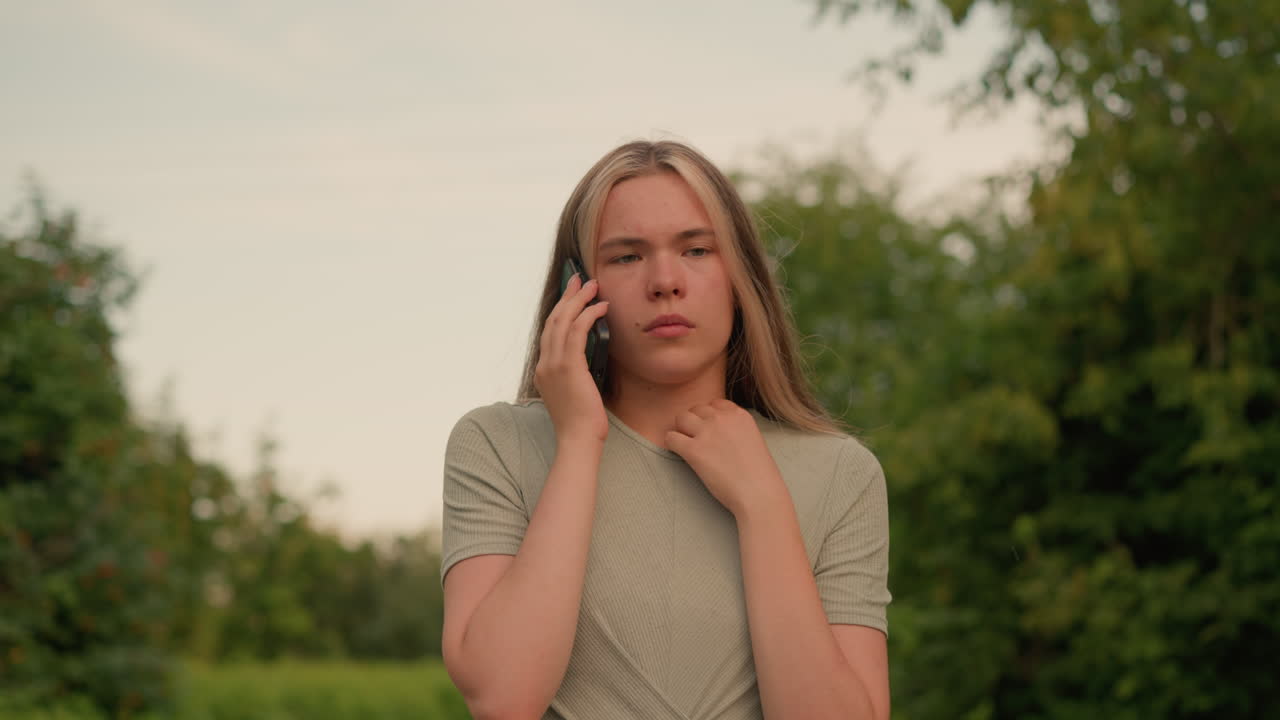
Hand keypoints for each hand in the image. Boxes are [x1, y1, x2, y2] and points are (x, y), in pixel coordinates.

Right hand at [534, 273, 609, 443]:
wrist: (578, 439)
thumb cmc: (582, 421)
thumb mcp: (574, 392)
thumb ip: (575, 374)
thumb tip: (588, 358)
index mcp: (543, 370)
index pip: (550, 331)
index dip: (561, 309)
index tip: (572, 294)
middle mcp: (544, 364)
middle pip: (553, 319)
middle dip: (568, 296)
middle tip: (581, 279)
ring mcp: (553, 364)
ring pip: (563, 321)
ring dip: (579, 300)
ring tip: (593, 286)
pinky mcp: (568, 366)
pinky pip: (577, 331)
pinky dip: (589, 315)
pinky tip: (601, 307)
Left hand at [665, 399, 787, 517]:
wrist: (759, 494)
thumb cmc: (759, 475)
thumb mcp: (753, 440)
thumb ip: (736, 430)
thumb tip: (718, 433)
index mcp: (739, 415)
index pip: (715, 404)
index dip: (709, 418)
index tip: (710, 432)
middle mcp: (722, 418)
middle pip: (696, 409)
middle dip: (694, 422)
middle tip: (697, 440)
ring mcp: (707, 432)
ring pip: (681, 418)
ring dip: (682, 430)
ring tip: (687, 446)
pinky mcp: (693, 450)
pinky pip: (671, 437)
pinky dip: (672, 445)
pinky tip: (680, 454)